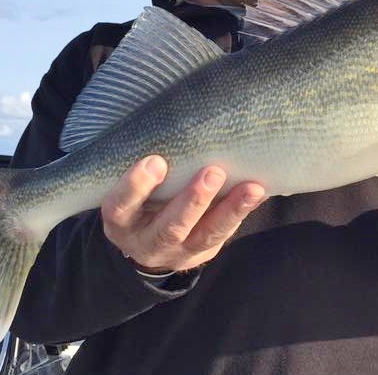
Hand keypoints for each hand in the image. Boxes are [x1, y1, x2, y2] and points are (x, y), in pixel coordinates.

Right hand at [101, 156, 265, 274]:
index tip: (155, 161)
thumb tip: (178, 123)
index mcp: (120, 220)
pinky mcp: (200, 254)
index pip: (121, 205)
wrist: (147, 242)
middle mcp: (145, 241)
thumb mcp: (128, 188)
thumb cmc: (138, 198)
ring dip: (229, 210)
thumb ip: (146, 166)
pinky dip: (241, 213)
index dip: (136, 186)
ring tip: (251, 188)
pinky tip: (257, 194)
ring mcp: (175, 252)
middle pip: (169, 227)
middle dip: (193, 201)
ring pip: (203, 236)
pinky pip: (222, 235)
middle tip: (213, 172)